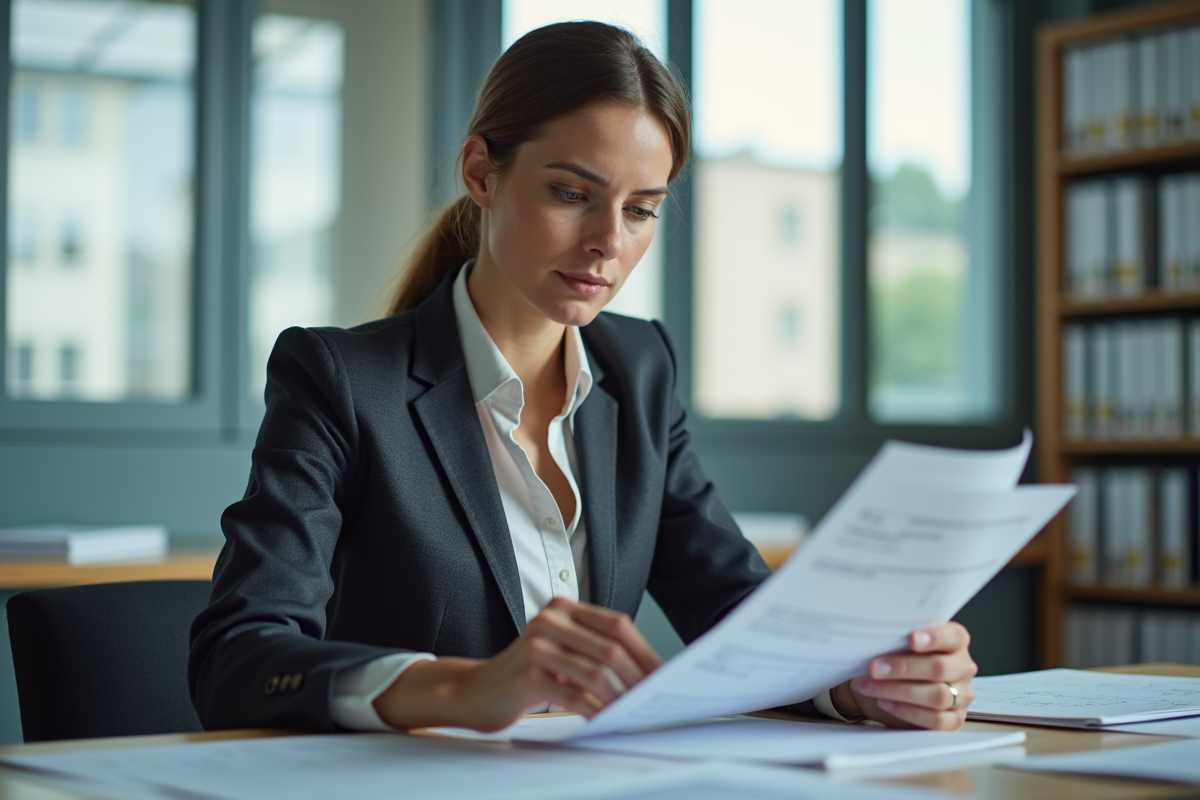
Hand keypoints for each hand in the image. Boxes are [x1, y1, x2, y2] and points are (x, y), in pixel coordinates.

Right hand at [371, 597, 662, 731]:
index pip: (617, 624)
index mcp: (563, 607)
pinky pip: (574, 694)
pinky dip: (595, 710)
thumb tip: (644, 672)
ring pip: (596, 672)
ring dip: (620, 697)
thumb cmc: (525, 675)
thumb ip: (593, 651)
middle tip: (653, 698)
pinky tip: (604, 719)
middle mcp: (551, 619)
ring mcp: (537, 644)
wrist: (473, 691)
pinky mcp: (528, 674)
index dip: (644, 650)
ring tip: (632, 712)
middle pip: (611, 648)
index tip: (663, 674)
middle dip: (638, 677)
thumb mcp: (560, 651)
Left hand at [835, 622, 976, 730]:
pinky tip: (885, 703)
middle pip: (940, 668)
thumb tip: (877, 636)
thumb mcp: (899, 643)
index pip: (954, 636)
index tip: (911, 639)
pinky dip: (907, 711)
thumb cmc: (897, 658)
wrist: (890, 686)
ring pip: (937, 695)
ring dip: (898, 691)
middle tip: (874, 668)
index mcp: (955, 641)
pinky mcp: (954, 719)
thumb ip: (898, 638)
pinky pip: (935, 719)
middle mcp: (963, 667)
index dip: (934, 637)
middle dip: (903, 668)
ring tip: (870, 686)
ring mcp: (962, 695)